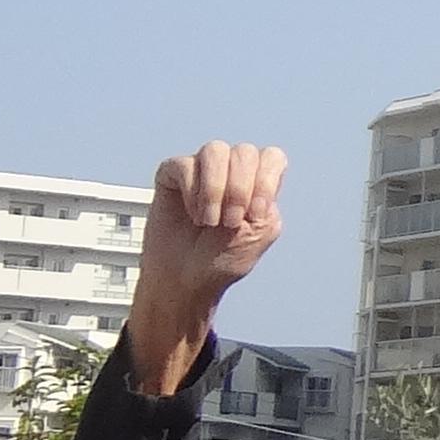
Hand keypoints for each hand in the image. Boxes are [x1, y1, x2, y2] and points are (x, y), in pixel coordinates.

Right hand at [125, 143, 285, 399]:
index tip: (257, 216)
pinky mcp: (168, 180)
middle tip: (229, 225)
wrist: (182, 288)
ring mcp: (197, 176)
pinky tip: (193, 216)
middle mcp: (228, 177)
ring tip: (210, 222)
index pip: (271, 157)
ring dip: (218, 190)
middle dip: (241, 190)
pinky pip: (183, 164)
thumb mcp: (257, 238)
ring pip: (216, 151)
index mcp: (255, 187)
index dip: (266, 179)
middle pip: (246, 152)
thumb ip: (266, 207)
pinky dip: (193, 189)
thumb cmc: (219, 268)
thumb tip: (261, 189)